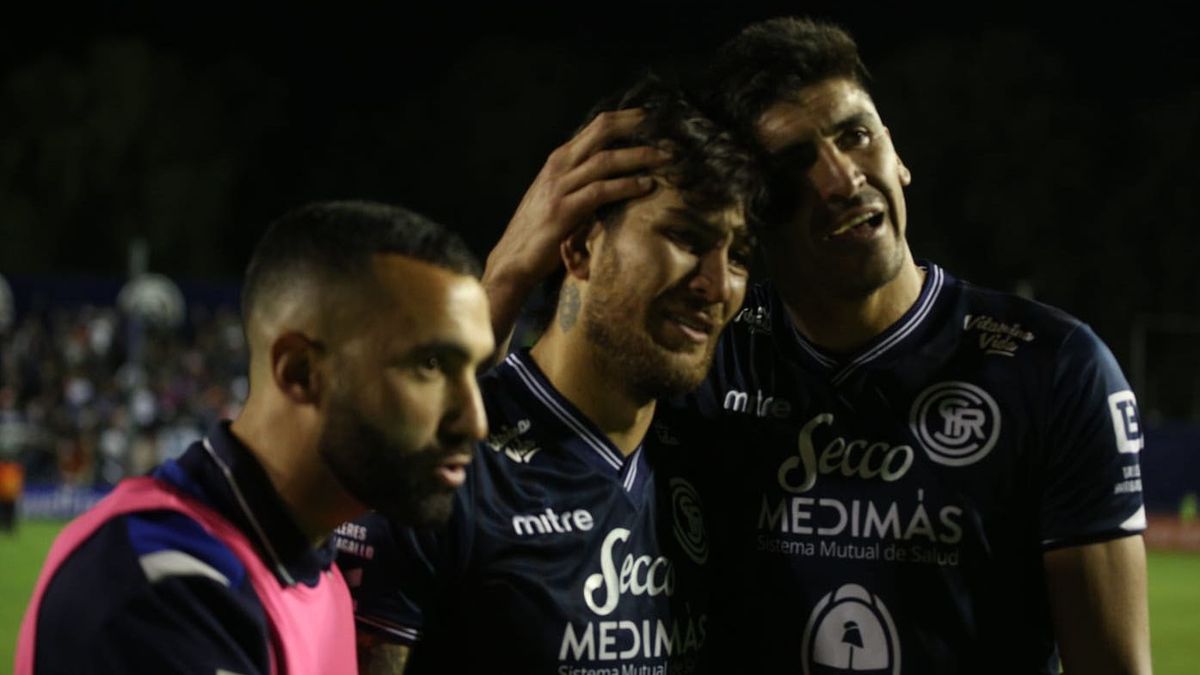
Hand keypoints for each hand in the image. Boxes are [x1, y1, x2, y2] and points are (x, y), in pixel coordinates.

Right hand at [483, 108, 669, 339]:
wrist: (513, 259)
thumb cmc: (540, 230)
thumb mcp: (559, 195)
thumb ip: (581, 180)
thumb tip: (613, 174)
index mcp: (560, 159)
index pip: (597, 127)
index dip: (627, 119)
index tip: (653, 120)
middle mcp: (559, 166)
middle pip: (602, 132)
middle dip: (636, 126)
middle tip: (667, 129)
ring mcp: (560, 187)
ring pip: (605, 160)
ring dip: (639, 157)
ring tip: (666, 158)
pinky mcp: (563, 210)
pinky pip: (600, 191)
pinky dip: (625, 186)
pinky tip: (646, 186)